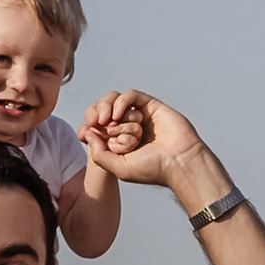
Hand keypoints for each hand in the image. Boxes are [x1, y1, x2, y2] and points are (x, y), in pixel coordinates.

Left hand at [82, 90, 198, 181]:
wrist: (179, 162)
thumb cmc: (153, 169)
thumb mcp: (118, 168)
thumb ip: (99, 154)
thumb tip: (88, 132)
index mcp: (119, 143)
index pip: (97, 127)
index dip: (89, 126)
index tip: (85, 132)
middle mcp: (128, 128)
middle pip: (104, 111)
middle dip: (97, 115)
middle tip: (96, 122)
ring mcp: (139, 116)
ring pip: (115, 101)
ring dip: (108, 107)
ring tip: (108, 120)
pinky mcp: (151, 106)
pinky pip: (131, 95)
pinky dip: (121, 102)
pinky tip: (118, 115)